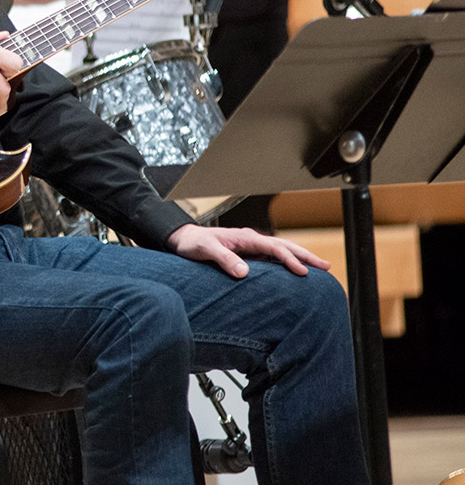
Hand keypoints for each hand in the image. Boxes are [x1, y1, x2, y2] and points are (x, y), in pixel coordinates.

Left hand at [167, 223, 330, 277]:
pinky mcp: (249, 255)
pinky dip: (287, 264)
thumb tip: (244, 273)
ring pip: (281, 251)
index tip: (303, 272)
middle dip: (306, 256)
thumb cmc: (193, 243)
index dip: (290, 259)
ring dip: (300, 259)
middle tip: (326, 267)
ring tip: (319, 269)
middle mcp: (252, 240)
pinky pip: (272, 259)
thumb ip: (224, 259)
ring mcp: (252, 247)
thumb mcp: (205, 250)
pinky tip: (295, 272)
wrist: (184, 240)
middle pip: (285, 246)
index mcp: (246, 237)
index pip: (274, 248)